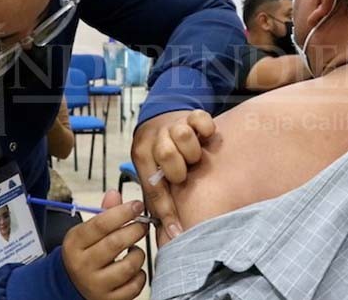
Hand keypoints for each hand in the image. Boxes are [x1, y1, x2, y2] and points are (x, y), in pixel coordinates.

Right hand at [63, 191, 146, 299]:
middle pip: (116, 243)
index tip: (138, 205)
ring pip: (129, 266)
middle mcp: (82, 265)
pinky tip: (133, 269)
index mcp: (74, 244)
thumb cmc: (84, 254)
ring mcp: (96, 285)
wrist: (71, 286)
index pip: (100, 225)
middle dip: (135, 230)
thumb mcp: (86, 233)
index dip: (123, 212)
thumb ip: (103, 214)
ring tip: (134, 249)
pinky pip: (135, 285)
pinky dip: (139, 275)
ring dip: (138, 254)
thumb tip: (115, 193)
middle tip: (143, 224)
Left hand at [131, 110, 215, 244]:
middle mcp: (156, 138)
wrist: (159, 118)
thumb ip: (156, 197)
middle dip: (178, 170)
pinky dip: (205, 129)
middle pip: (166, 153)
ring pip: (183, 134)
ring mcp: (174, 124)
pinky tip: (204, 138)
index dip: (166, 211)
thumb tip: (167, 234)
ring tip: (193, 157)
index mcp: (142, 155)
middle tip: (183, 174)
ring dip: (191, 150)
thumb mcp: (150, 173)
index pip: (153, 186)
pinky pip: (201, 119)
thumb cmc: (157, 154)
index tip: (176, 231)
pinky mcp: (192, 114)